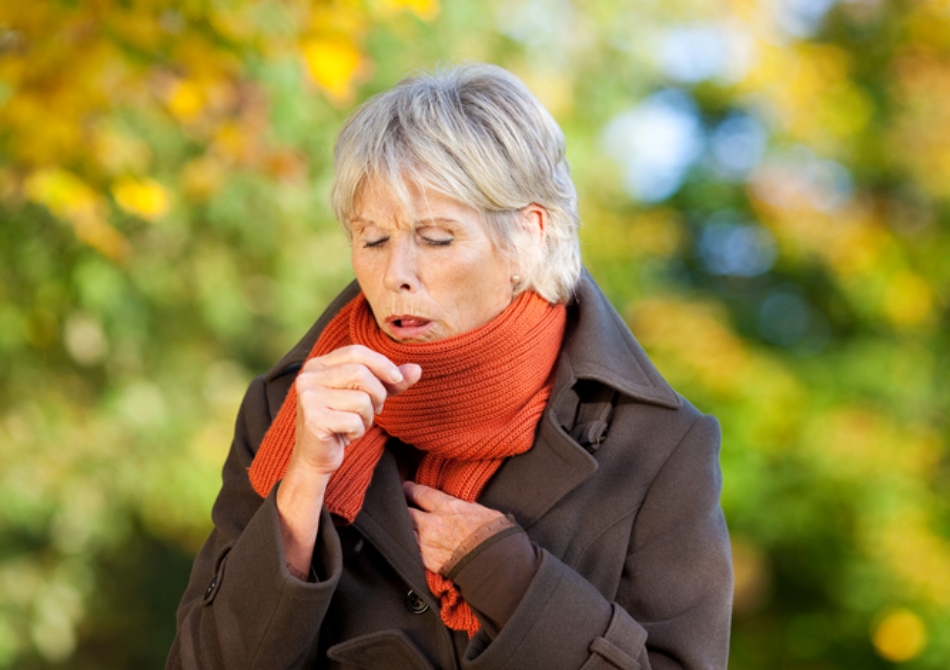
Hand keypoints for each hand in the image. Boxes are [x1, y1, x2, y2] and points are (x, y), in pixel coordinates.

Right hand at [291, 345, 420, 474]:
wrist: (316, 456)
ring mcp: (308, 398)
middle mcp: (308, 377)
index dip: (381, 363)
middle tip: (375, 409)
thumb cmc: (342, 421)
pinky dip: (358, 431)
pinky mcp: (314, 419)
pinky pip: (354, 421)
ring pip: (360, 398)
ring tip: (357, 423)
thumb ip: (390, 382)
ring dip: (368, 416)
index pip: (356, 351)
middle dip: (378, 393)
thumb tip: (417, 369)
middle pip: (360, 373)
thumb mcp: (368, 396)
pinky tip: (347, 435)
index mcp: (318, 365)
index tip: (397, 379)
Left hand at [403, 481, 504, 572]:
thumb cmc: (495, 536)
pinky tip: (410, 544)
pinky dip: (409, 546)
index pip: (419, 493)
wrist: (497, 564)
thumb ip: (462, 506)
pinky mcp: (427, 562)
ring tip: (402, 526)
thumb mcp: (481, 510)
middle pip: (406, 512)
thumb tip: (457, 505)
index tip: (405, 488)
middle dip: (401, 508)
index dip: (409, 489)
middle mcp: (433, 523)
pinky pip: (411, 550)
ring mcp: (427, 544)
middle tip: (400, 506)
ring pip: (404, 532)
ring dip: (403, 528)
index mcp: (448, 506)